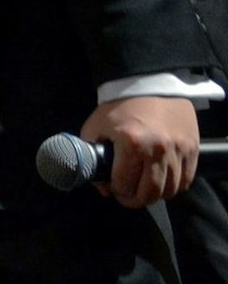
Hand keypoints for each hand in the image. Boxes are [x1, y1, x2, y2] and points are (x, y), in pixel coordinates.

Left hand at [80, 95, 199, 207]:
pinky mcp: (193, 148)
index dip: (116, 192)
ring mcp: (179, 150)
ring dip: (155, 196)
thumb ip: (91, 157)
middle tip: (128, 196)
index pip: (124, 184)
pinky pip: (186, 180)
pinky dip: (174, 186)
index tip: (113, 190)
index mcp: (131, 144)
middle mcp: (158, 149)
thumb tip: (102, 187)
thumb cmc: (118, 106)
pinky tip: (162, 182)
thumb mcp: (95, 127)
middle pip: (150, 193)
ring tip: (144, 190)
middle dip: (135, 200)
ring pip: (170, 190)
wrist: (150, 83)